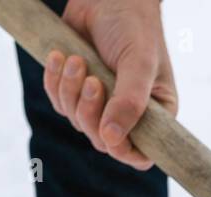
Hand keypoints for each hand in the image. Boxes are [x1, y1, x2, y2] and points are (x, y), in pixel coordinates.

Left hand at [43, 0, 176, 169]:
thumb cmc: (134, 26)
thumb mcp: (139, 63)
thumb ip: (129, 102)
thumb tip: (111, 138)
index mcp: (155, 114)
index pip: (140, 155)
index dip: (122, 151)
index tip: (108, 132)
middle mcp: (128, 114)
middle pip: (102, 141)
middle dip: (89, 112)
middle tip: (91, 80)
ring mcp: (101, 103)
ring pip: (77, 121)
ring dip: (70, 91)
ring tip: (76, 60)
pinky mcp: (76, 90)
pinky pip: (59, 102)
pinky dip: (55, 81)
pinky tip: (61, 56)